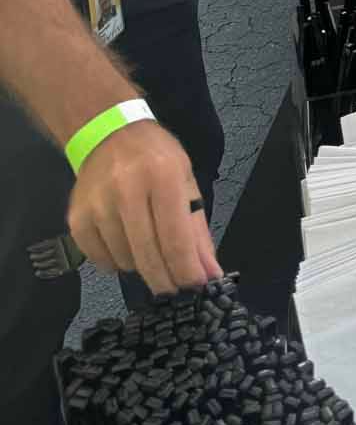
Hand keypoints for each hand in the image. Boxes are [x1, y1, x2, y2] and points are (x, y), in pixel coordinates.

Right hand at [67, 120, 220, 293]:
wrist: (108, 132)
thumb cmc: (155, 157)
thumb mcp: (185, 181)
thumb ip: (197, 230)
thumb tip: (209, 272)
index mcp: (162, 176)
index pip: (175, 237)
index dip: (186, 269)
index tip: (197, 289)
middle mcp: (128, 190)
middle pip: (148, 254)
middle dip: (166, 280)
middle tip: (176, 291)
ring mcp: (98, 205)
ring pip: (125, 260)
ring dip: (142, 266)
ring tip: (149, 249)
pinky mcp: (77, 218)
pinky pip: (101, 259)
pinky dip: (117, 262)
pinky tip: (125, 245)